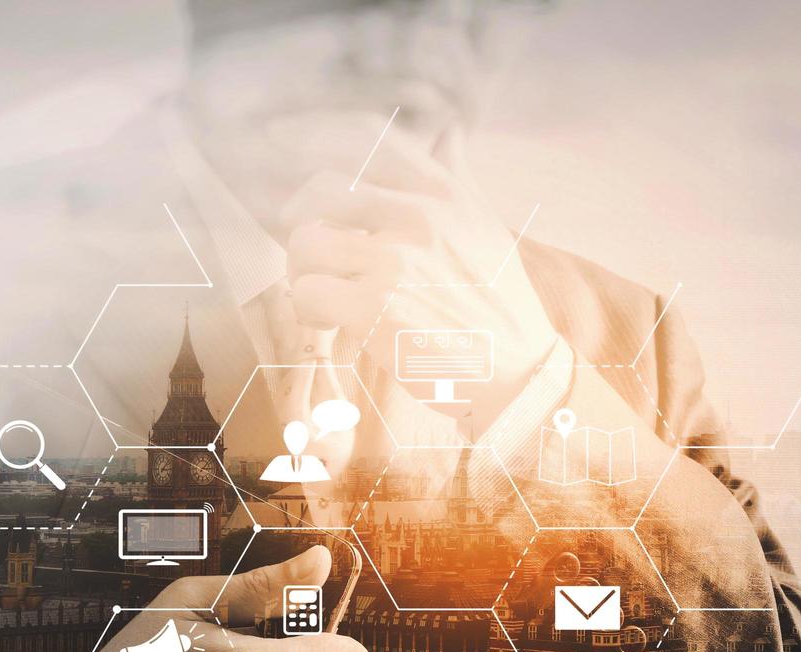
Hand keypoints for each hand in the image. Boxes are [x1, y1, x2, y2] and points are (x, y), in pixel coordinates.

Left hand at [281, 123, 558, 417]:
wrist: (517, 372)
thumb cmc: (496, 303)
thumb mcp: (484, 227)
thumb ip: (457, 177)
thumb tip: (450, 131)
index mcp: (442, 192)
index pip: (365, 136)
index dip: (313, 135)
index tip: (283, 142)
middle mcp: (419, 217)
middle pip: (320, 190)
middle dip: (304, 224)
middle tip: (317, 257)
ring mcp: (396, 261)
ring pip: (304, 242)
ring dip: (303, 272)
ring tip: (327, 294)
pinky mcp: (375, 308)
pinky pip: (306, 292)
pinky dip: (310, 311)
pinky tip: (333, 322)